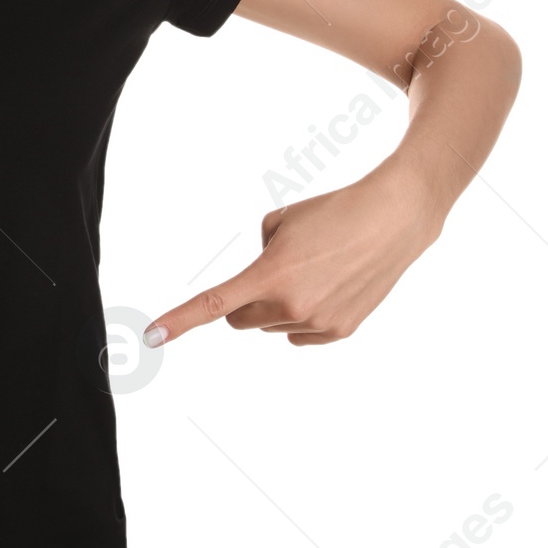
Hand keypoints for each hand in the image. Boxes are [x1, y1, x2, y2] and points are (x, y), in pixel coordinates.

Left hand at [143, 164, 440, 348]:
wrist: (395, 218)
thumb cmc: (334, 211)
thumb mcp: (281, 220)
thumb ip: (259, 256)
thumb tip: (258, 290)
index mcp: (270, 274)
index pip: (214, 304)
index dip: (180, 321)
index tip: (152, 337)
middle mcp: (291, 306)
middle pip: (240, 320)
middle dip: (243, 302)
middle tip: (268, 275)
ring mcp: (317, 323)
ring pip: (272, 325)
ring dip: (277, 306)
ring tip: (312, 272)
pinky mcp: (340, 331)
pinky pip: (300, 333)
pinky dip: (303, 316)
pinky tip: (328, 289)